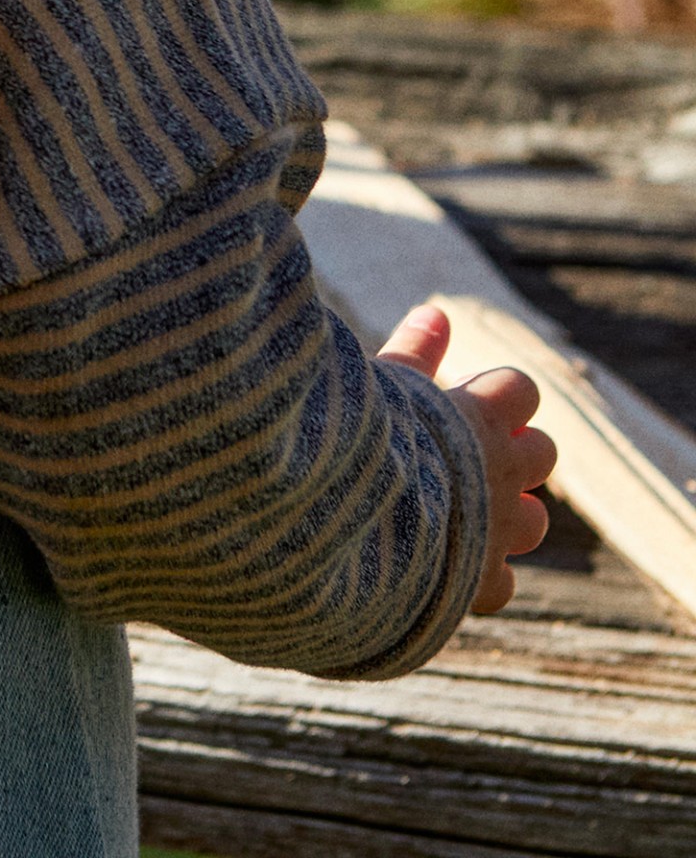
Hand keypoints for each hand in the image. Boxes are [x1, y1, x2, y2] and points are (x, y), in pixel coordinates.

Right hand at [378, 303, 556, 615]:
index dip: (497, 391)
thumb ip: (415, 350)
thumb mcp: (384, 381)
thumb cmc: (362, 438)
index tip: (462, 397)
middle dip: (514, 452)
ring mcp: (499, 531)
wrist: (352, 524)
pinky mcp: (480, 582)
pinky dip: (484, 576)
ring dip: (510, 514)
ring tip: (463, 509)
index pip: (522, 389)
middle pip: (543, 453)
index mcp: (482, 419)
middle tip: (463, 452)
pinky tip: (448, 565)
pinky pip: (502, 584)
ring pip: (535, 522)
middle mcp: (504, 475)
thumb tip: (437, 311)